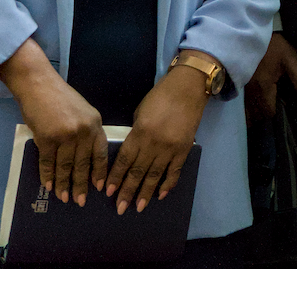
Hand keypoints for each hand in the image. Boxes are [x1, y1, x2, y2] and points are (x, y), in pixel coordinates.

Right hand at [0, 39, 106, 207]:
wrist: (39, 85)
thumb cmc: (60, 97)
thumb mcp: (82, 112)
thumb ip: (86, 131)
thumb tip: (85, 157)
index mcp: (95, 123)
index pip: (101, 153)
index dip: (100, 172)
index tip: (101, 188)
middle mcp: (83, 130)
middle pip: (83, 164)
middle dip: (81, 185)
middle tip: (80, 201)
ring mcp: (65, 135)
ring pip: (65, 166)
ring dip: (64, 184)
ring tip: (63, 197)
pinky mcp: (46, 138)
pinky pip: (48, 162)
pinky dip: (47, 175)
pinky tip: (48, 185)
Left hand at [108, 57, 210, 213]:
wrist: (188, 88)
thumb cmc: (160, 97)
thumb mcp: (140, 113)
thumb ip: (135, 135)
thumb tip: (132, 153)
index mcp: (139, 133)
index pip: (124, 161)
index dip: (116, 178)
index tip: (109, 193)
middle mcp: (153, 144)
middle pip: (137, 172)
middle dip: (128, 192)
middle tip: (120, 208)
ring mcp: (170, 148)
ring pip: (155, 176)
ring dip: (146, 193)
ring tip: (138, 207)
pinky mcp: (184, 149)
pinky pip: (174, 171)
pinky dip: (168, 184)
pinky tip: (161, 195)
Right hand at [246, 33, 296, 121]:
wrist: (247, 33)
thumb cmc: (270, 46)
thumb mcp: (289, 58)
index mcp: (264, 88)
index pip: (269, 112)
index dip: (276, 111)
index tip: (281, 104)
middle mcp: (250, 93)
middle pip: (256, 115)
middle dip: (264, 113)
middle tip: (272, 103)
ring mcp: (239, 90)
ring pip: (246, 111)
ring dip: (253, 111)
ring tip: (262, 102)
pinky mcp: (234, 84)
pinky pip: (239, 104)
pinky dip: (244, 106)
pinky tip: (251, 99)